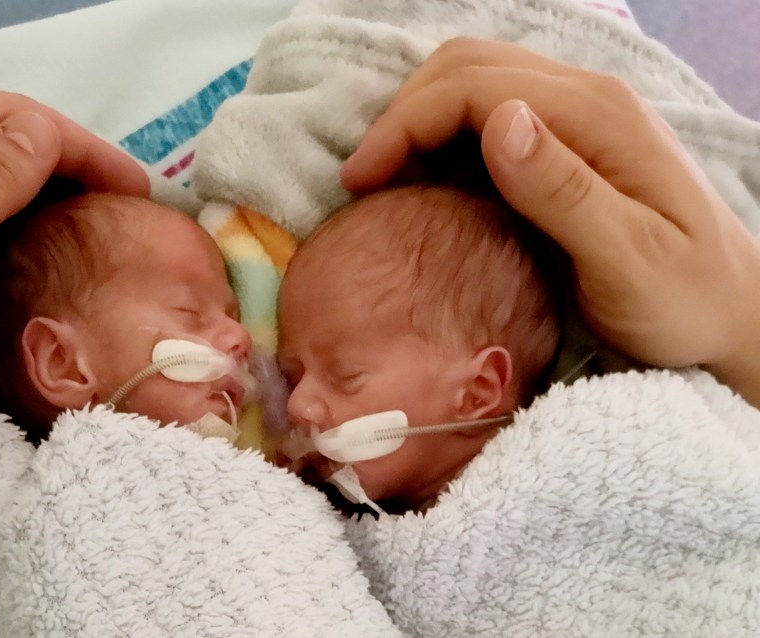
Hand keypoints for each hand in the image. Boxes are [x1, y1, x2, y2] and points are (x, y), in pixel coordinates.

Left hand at [0, 89, 149, 428]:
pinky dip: (10, 221)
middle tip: (120, 214)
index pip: (20, 116)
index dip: (87, 149)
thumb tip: (47, 133)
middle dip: (70, 169)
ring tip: (88, 229)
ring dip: (43, 195)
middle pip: (4, 139)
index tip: (138, 193)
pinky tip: (31, 246)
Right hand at [341, 38, 759, 404]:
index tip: (362, 181)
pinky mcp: (566, 143)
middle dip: (402, 116)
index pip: (475, 87)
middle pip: (466, 67)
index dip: (406, 124)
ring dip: (418, 124)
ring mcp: (577, 117)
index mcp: (596, 117)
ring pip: (472, 85)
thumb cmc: (682, 300)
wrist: (731, 312)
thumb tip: (499, 120)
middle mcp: (585, 99)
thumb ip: (566, 190)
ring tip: (387, 184)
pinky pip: (487, 118)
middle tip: (365, 181)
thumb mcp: (630, 259)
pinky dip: (442, 142)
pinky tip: (430, 186)